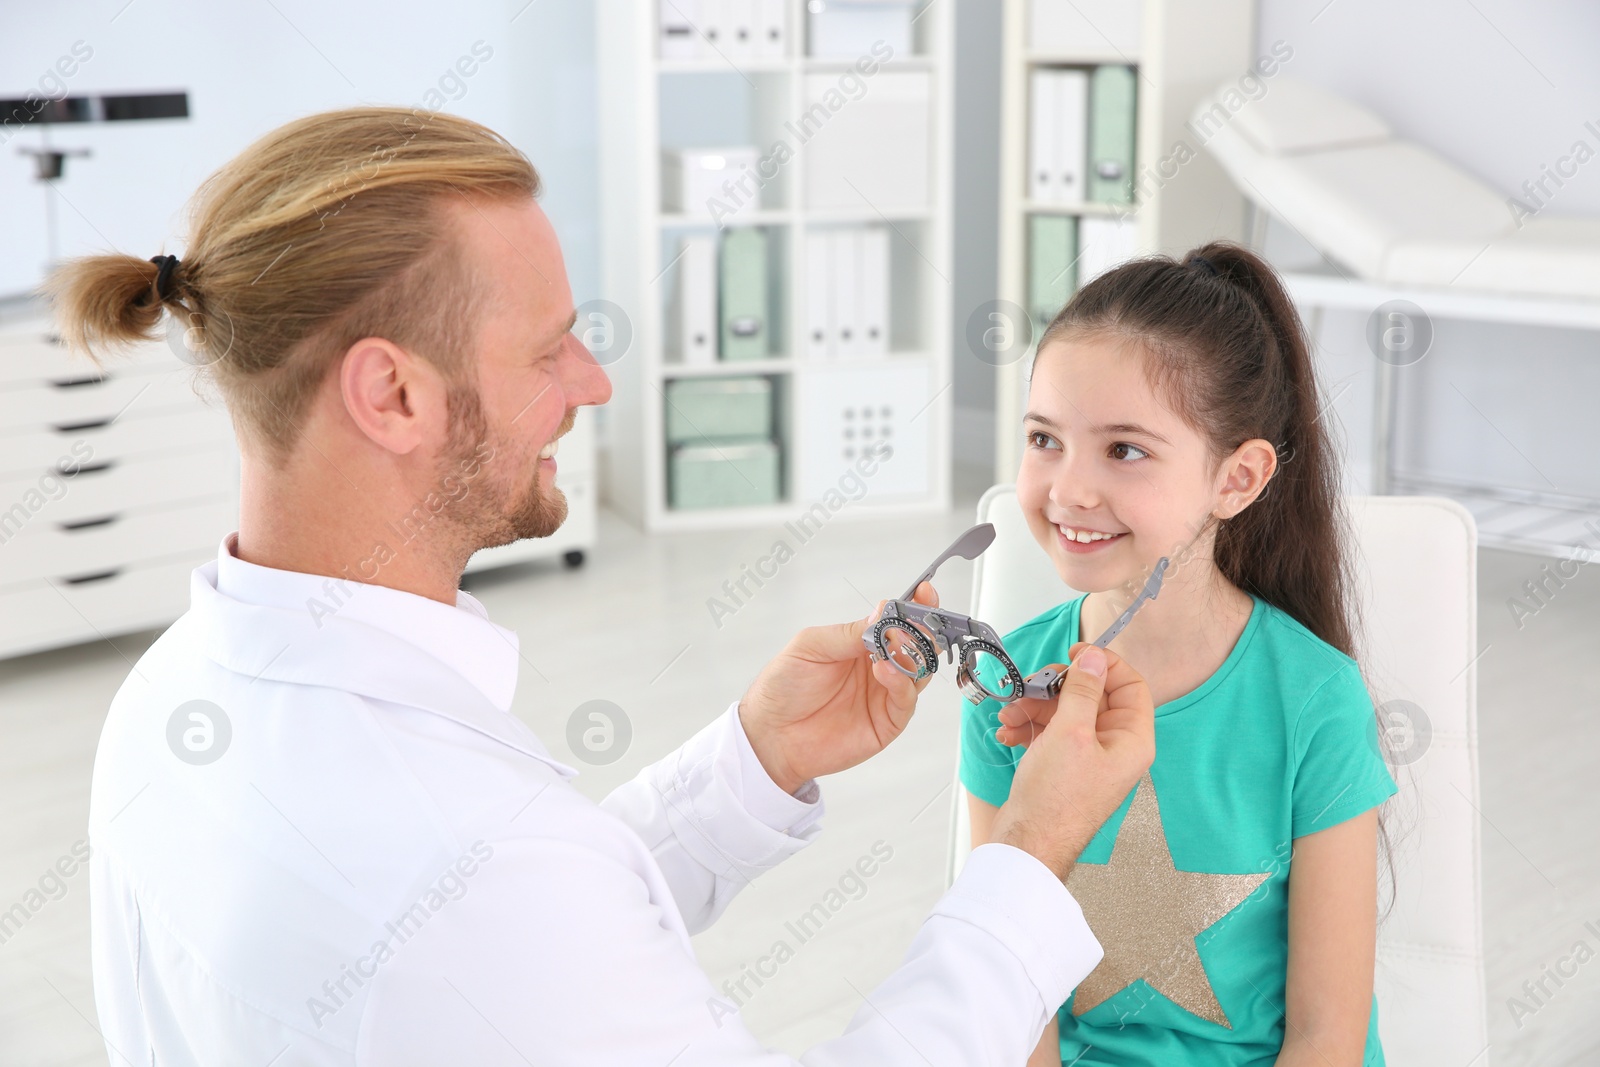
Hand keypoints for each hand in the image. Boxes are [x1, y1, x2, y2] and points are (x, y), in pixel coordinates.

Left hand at [739, 582, 939, 794]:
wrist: (771, 733)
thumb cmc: (784, 687)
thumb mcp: (811, 646)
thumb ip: (849, 632)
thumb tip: (883, 612)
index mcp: (863, 644)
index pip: (898, 621)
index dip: (915, 606)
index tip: (924, 591)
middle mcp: (880, 667)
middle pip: (918, 645)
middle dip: (922, 630)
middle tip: (916, 621)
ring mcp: (885, 695)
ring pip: (920, 672)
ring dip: (914, 655)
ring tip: (897, 644)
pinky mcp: (886, 723)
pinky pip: (906, 701)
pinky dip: (901, 684)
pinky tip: (884, 671)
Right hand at [989, 644, 1154, 881]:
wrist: (1026, 844)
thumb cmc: (1055, 799)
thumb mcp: (1070, 733)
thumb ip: (1083, 690)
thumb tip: (1094, 658)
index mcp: (1131, 741)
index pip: (1130, 685)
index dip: (1104, 665)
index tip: (1074, 655)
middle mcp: (1115, 748)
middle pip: (1092, 695)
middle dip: (1056, 689)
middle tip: (1032, 687)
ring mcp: (1088, 757)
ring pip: (1066, 711)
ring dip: (1034, 707)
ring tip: (1010, 716)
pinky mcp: (1064, 765)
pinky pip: (1050, 731)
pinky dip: (1028, 726)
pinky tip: (1009, 733)